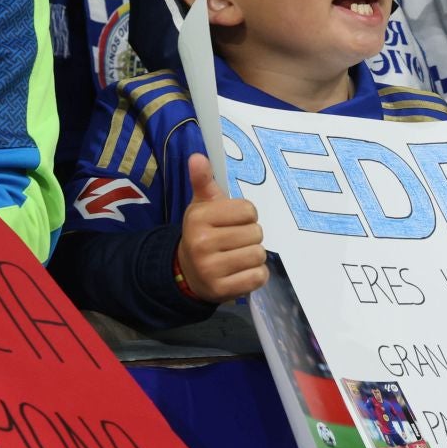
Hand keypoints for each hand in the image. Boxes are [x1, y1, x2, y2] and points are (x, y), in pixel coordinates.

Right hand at [177, 155, 267, 302]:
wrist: (187, 272)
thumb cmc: (203, 233)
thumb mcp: (201, 206)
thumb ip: (203, 181)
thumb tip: (197, 157)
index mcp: (199, 218)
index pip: (248, 210)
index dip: (246, 215)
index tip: (232, 221)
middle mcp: (202, 243)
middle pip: (256, 233)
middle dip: (250, 236)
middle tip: (234, 241)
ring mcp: (211, 269)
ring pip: (259, 255)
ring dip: (254, 256)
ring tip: (237, 256)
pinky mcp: (222, 290)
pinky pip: (258, 277)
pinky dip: (255, 275)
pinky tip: (241, 272)